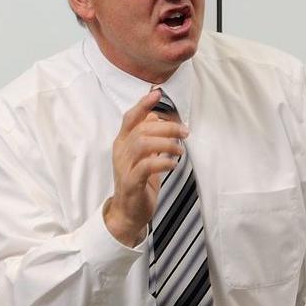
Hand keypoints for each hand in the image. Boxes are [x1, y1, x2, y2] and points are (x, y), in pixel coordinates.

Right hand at [104, 88, 188, 245]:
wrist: (128, 213)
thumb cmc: (138, 182)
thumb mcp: (144, 156)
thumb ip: (148, 137)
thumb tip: (155, 116)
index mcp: (122, 143)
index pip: (130, 118)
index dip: (143, 104)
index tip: (157, 93)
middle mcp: (120, 152)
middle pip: (142, 129)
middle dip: (166, 127)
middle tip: (185, 132)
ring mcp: (124, 167)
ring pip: (143, 144)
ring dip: (166, 143)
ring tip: (180, 149)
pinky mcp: (131, 183)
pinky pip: (146, 166)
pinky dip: (162, 162)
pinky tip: (173, 164)